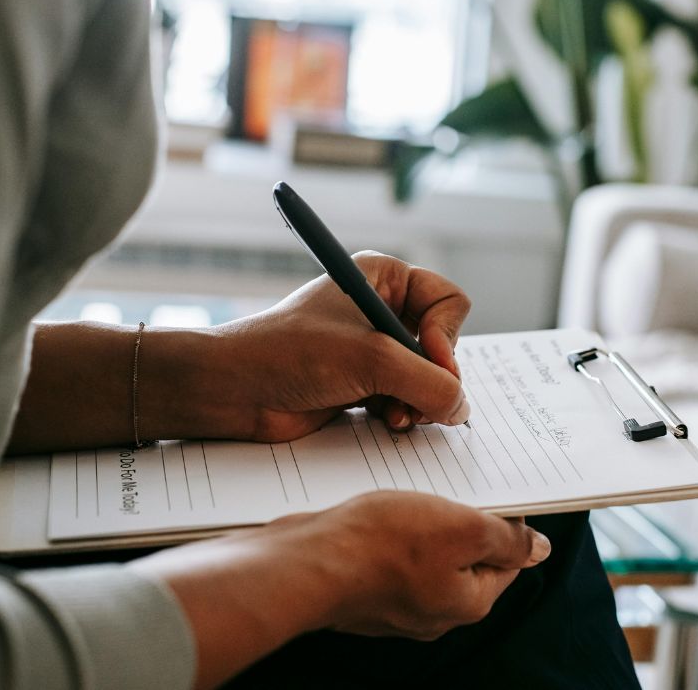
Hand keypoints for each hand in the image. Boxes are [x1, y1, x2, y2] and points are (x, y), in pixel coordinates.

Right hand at [132, 491, 550, 688]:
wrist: (304, 563)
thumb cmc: (381, 545)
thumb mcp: (462, 528)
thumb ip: (506, 539)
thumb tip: (539, 549)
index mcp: (467, 603)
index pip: (507, 560)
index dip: (506, 522)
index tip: (495, 492)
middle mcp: (434, 612)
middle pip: (467, 558)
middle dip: (462, 521)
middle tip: (451, 487)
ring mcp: (396, 605)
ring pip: (427, 555)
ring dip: (425, 523)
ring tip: (412, 494)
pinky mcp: (364, 590)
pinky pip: (391, 557)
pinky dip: (391, 533)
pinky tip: (380, 512)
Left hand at [211, 251, 471, 440]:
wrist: (235, 390)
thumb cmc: (290, 353)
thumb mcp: (371, 359)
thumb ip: (429, 383)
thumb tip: (462, 409)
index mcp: (384, 278)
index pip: (450, 302)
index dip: (448, 335)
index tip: (432, 361)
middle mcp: (382, 308)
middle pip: (443, 344)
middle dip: (434, 377)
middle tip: (418, 399)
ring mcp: (373, 348)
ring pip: (428, 377)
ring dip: (419, 400)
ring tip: (398, 415)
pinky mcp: (364, 383)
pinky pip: (407, 398)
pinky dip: (404, 412)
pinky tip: (386, 421)